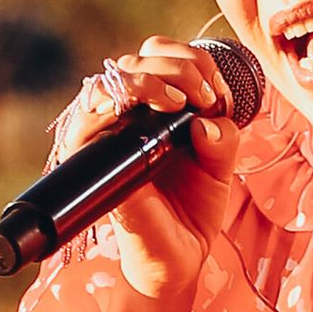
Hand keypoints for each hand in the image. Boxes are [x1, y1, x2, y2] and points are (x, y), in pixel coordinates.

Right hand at [65, 39, 246, 298]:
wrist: (177, 256)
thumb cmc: (192, 209)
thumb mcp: (220, 166)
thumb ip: (223, 135)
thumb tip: (208, 117)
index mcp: (157, 107)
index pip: (160, 55)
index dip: (192, 60)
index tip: (218, 93)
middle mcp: (129, 113)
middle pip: (140, 58)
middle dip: (181, 66)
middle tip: (206, 97)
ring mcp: (108, 131)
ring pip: (116, 75)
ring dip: (155, 78)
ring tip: (183, 102)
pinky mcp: (91, 155)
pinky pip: (89, 112)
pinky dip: (122, 99)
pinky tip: (161, 111)